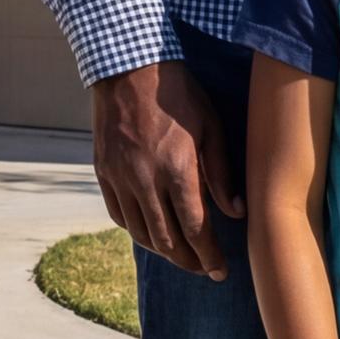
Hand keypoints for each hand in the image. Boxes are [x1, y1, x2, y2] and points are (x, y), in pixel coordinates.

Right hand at [90, 60, 240, 277]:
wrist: (129, 67)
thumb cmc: (178, 94)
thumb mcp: (211, 126)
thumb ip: (221, 172)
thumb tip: (235, 212)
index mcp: (177, 169)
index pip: (196, 229)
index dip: (209, 256)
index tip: (220, 271)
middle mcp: (145, 180)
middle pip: (167, 239)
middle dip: (188, 261)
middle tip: (203, 270)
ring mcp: (120, 177)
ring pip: (140, 232)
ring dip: (162, 251)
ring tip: (180, 255)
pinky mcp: (104, 171)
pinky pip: (118, 214)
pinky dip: (135, 230)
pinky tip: (150, 232)